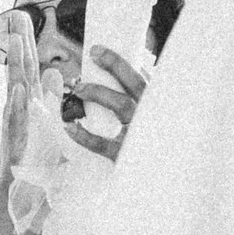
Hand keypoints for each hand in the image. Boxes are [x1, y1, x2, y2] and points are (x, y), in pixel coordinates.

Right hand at [0, 10, 38, 192]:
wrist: (19, 204)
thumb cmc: (36, 169)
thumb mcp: (50, 126)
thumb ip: (51, 100)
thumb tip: (56, 73)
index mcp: (30, 107)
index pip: (28, 68)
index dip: (26, 43)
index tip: (24, 17)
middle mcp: (20, 115)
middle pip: (19, 72)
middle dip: (17, 44)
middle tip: (15, 14)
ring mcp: (16, 131)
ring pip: (15, 93)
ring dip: (14, 67)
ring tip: (15, 40)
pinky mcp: (16, 150)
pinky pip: (16, 125)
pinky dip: (16, 108)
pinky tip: (17, 90)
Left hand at [67, 45, 150, 162]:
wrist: (163, 183)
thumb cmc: (155, 152)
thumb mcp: (156, 126)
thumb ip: (142, 104)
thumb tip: (126, 80)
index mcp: (160, 106)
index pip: (144, 77)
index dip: (122, 63)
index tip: (101, 51)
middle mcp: (154, 116)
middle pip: (135, 83)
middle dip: (115, 65)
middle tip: (94, 53)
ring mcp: (142, 135)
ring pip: (121, 105)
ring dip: (98, 92)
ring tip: (78, 88)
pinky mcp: (126, 156)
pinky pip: (102, 144)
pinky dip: (84, 135)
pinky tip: (70, 127)